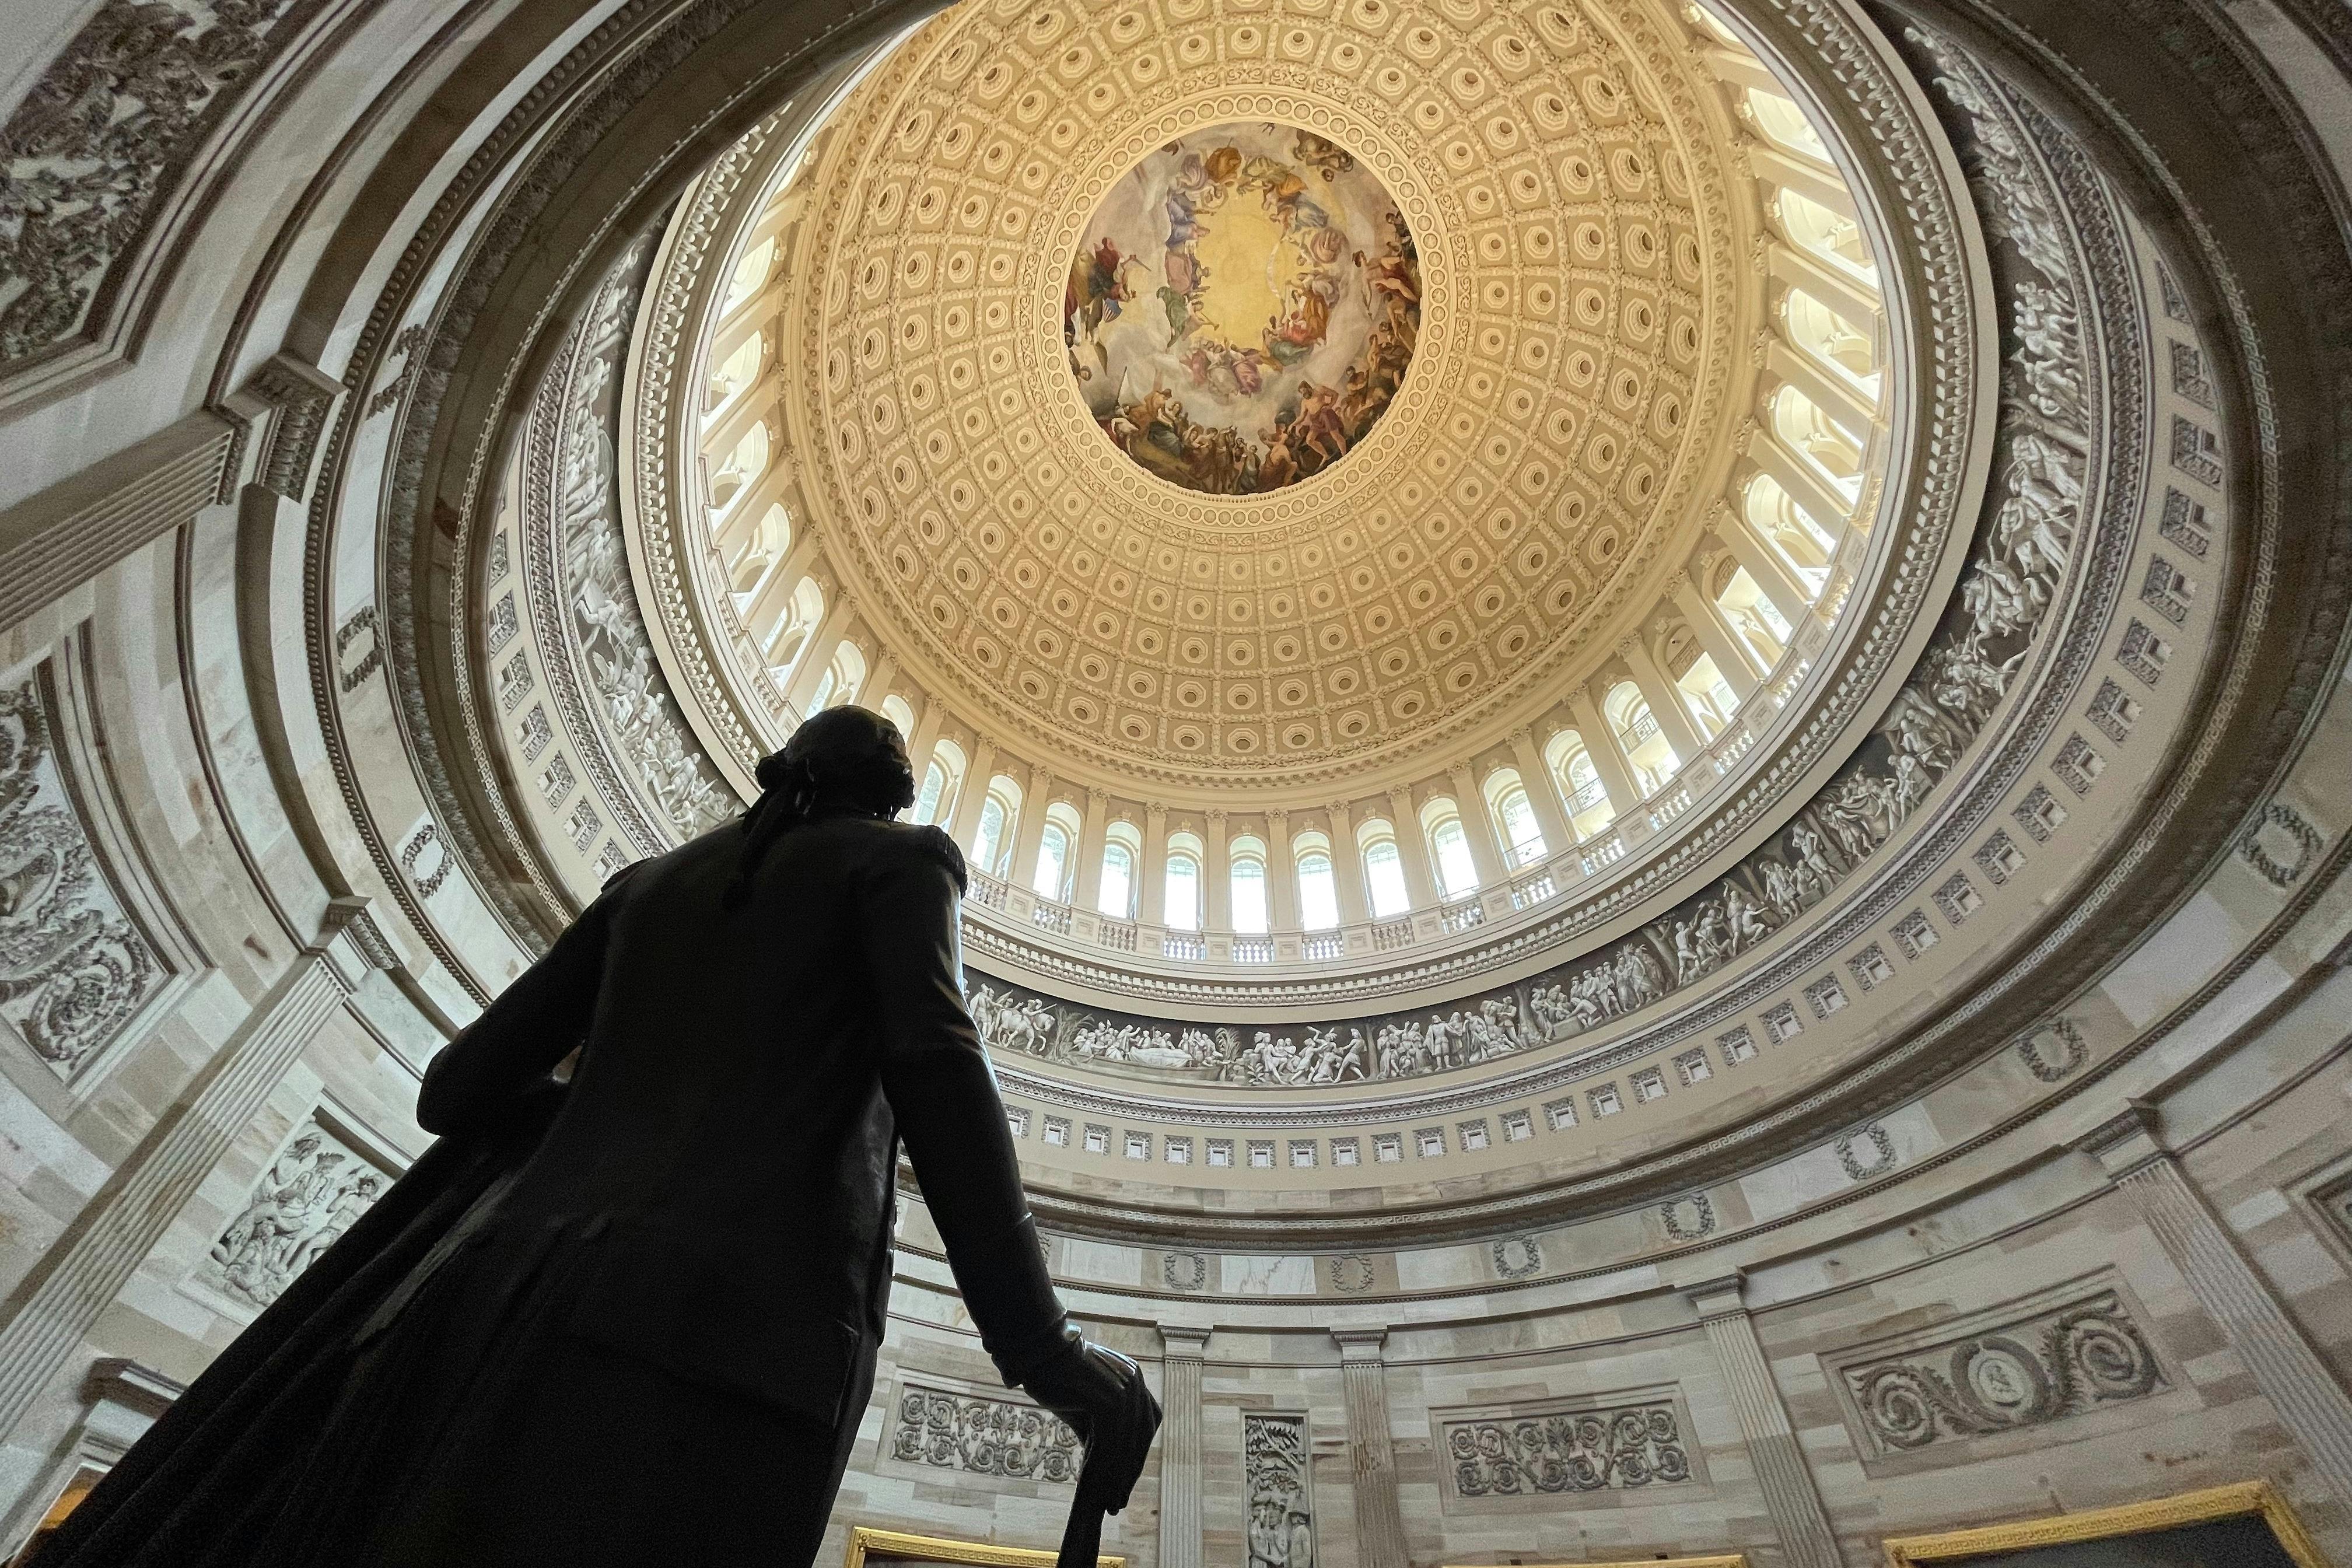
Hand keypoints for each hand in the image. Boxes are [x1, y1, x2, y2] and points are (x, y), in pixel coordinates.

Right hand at [1023, 1338, 1161, 1511]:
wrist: (1036, 1354)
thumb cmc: (1056, 1379)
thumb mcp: (1083, 1408)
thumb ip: (1098, 1431)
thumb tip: (1102, 1468)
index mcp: (1133, 1380)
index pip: (1144, 1425)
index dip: (1136, 1457)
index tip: (1124, 1483)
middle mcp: (1134, 1381)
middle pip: (1139, 1437)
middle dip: (1129, 1474)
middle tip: (1116, 1504)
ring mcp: (1124, 1388)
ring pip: (1126, 1443)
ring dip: (1117, 1478)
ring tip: (1107, 1503)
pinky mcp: (1108, 1397)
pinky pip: (1110, 1441)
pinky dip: (1104, 1467)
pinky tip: (1093, 1486)